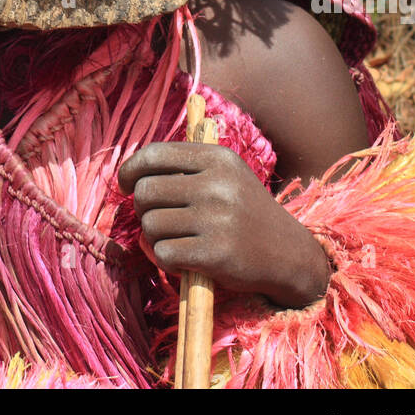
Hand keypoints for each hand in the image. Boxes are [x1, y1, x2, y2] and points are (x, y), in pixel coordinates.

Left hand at [118, 142, 329, 308]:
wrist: (288, 253)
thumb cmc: (245, 212)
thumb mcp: (227, 175)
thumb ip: (186, 167)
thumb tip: (133, 174)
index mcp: (217, 158)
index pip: (154, 154)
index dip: (131, 169)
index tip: (125, 184)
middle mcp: (217, 184)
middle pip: (146, 191)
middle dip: (142, 208)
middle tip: (156, 218)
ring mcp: (216, 219)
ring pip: (150, 225)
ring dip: (153, 237)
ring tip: (175, 240)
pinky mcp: (215, 254)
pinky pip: (162, 253)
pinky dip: (165, 260)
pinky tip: (182, 259)